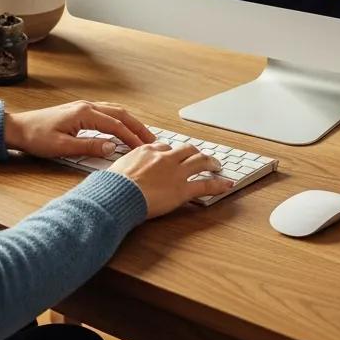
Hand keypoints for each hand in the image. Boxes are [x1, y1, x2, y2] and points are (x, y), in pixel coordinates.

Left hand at [3, 100, 156, 158]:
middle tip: (152, 140)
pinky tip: (122, 127)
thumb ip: (89, 147)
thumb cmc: (36, 137)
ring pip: (114, 110)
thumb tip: (112, 147)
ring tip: (142, 134)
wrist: (17, 128)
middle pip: (120, 113)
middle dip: (137, 126)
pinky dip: (119, 118)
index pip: (116, 125)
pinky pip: (106, 112)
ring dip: (130, 121)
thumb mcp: (62, 147)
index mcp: (84, 113)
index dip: (132, 137)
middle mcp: (86, 106)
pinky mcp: (79, 111)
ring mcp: (83, 106)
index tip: (145, 148)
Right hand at [110, 142, 234, 217]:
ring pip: (199, 161)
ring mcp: (175, 172)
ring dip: (210, 162)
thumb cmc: (113, 185)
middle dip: (195, 152)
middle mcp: (164, 157)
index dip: (171, 152)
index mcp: (147, 150)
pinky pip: (205, 185)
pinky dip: (218, 185)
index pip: (163, 146)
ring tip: (217, 165)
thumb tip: (118, 173)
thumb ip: (124, 167)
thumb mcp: (116, 168)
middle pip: (185, 149)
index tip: (174, 155)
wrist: (118, 193)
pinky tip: (227, 185)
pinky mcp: (182, 189)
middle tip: (201, 156)